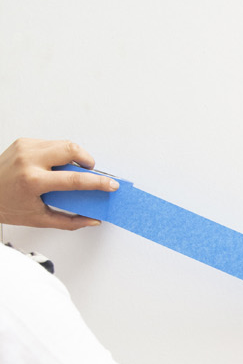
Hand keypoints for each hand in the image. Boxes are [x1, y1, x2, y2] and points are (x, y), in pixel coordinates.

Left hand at [0, 138, 118, 229]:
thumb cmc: (7, 206)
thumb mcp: (39, 219)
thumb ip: (70, 221)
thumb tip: (92, 220)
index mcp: (33, 181)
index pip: (75, 179)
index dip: (98, 182)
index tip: (111, 184)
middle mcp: (29, 160)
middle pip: (71, 150)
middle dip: (88, 160)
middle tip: (91, 171)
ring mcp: (25, 148)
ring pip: (63, 143)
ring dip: (74, 155)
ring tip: (73, 169)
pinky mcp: (23, 142)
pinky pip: (50, 143)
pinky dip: (58, 153)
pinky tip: (54, 165)